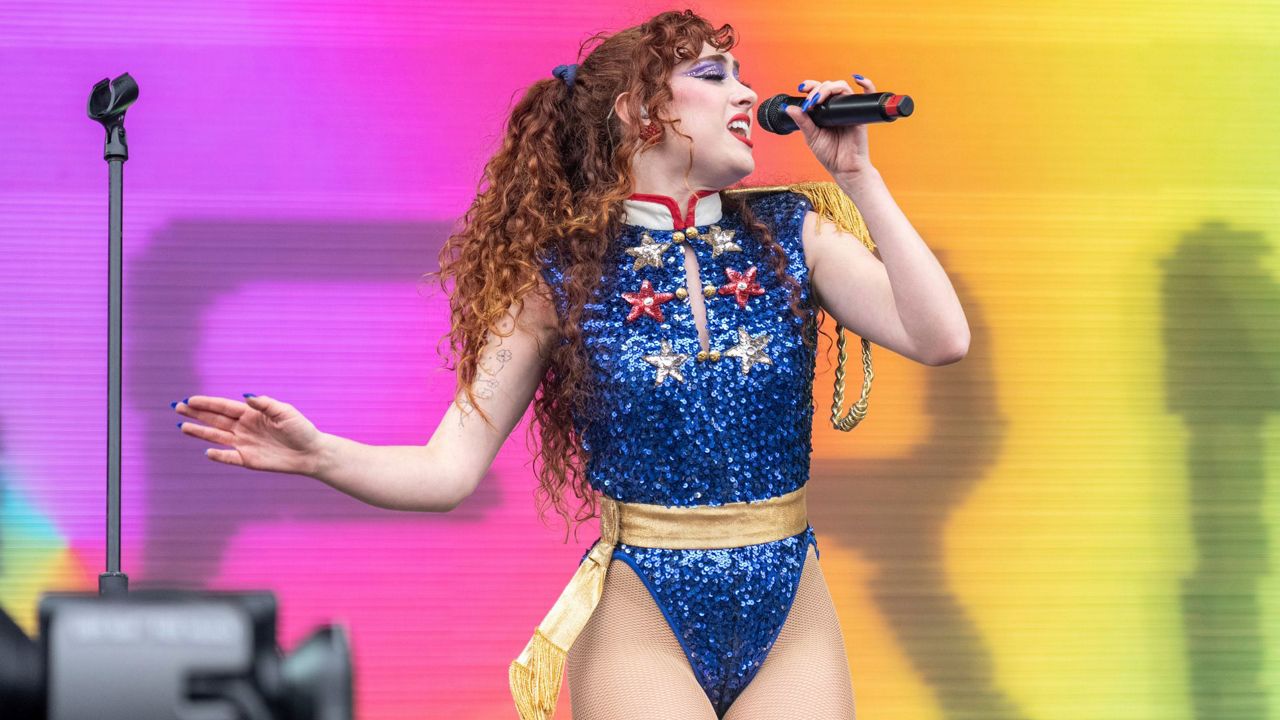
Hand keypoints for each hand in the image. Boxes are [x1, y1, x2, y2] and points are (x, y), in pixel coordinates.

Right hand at [175, 394, 323, 474]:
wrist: (310, 453)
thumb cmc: (301, 429)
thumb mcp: (285, 412)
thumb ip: (265, 404)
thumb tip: (246, 397)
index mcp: (251, 414)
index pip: (224, 407)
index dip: (207, 403)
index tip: (190, 399)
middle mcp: (244, 428)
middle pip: (215, 420)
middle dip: (196, 413)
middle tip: (177, 408)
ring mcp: (244, 444)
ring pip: (217, 436)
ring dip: (200, 432)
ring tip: (182, 426)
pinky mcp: (248, 460)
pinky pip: (229, 457)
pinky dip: (218, 455)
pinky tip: (207, 451)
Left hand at [784, 74, 877, 179]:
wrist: (844, 168)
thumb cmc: (830, 154)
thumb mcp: (812, 137)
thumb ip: (803, 122)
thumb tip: (789, 107)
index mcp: (824, 111)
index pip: (818, 90)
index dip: (811, 85)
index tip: (801, 88)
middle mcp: (836, 107)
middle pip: (829, 86)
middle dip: (817, 89)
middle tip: (810, 101)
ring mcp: (849, 109)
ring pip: (843, 87)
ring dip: (830, 88)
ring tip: (819, 99)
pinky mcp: (860, 115)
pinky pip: (868, 94)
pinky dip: (867, 84)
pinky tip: (858, 79)